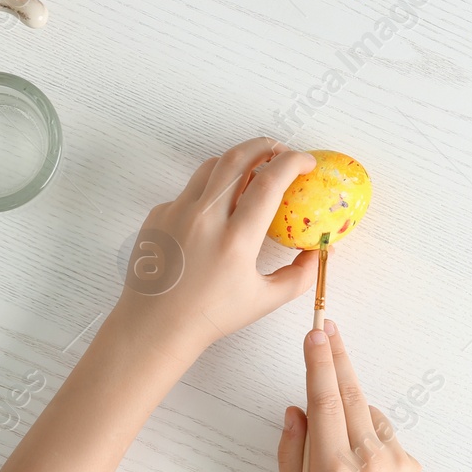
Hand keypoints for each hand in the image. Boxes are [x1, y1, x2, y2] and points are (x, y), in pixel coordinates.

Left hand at [113, 138, 317, 360]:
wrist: (154, 326)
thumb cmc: (209, 316)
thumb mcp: (264, 301)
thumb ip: (299, 276)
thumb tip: (317, 252)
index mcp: (235, 240)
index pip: (269, 182)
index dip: (293, 162)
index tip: (306, 162)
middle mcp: (204, 219)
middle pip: (238, 158)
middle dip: (265, 145)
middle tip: (281, 150)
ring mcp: (177, 212)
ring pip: (212, 167)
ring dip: (237, 161)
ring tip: (253, 172)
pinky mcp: (158, 214)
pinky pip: (190, 191)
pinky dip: (210, 191)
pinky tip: (217, 213)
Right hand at [278, 322, 426, 471]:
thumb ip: (291, 451)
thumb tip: (297, 409)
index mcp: (331, 468)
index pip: (324, 400)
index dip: (319, 362)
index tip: (315, 333)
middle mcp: (366, 460)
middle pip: (350, 393)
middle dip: (337, 357)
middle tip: (328, 326)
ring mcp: (395, 462)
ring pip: (369, 415)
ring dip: (353, 409)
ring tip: (340, 444)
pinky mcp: (413, 467)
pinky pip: (387, 437)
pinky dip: (371, 439)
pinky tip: (363, 468)